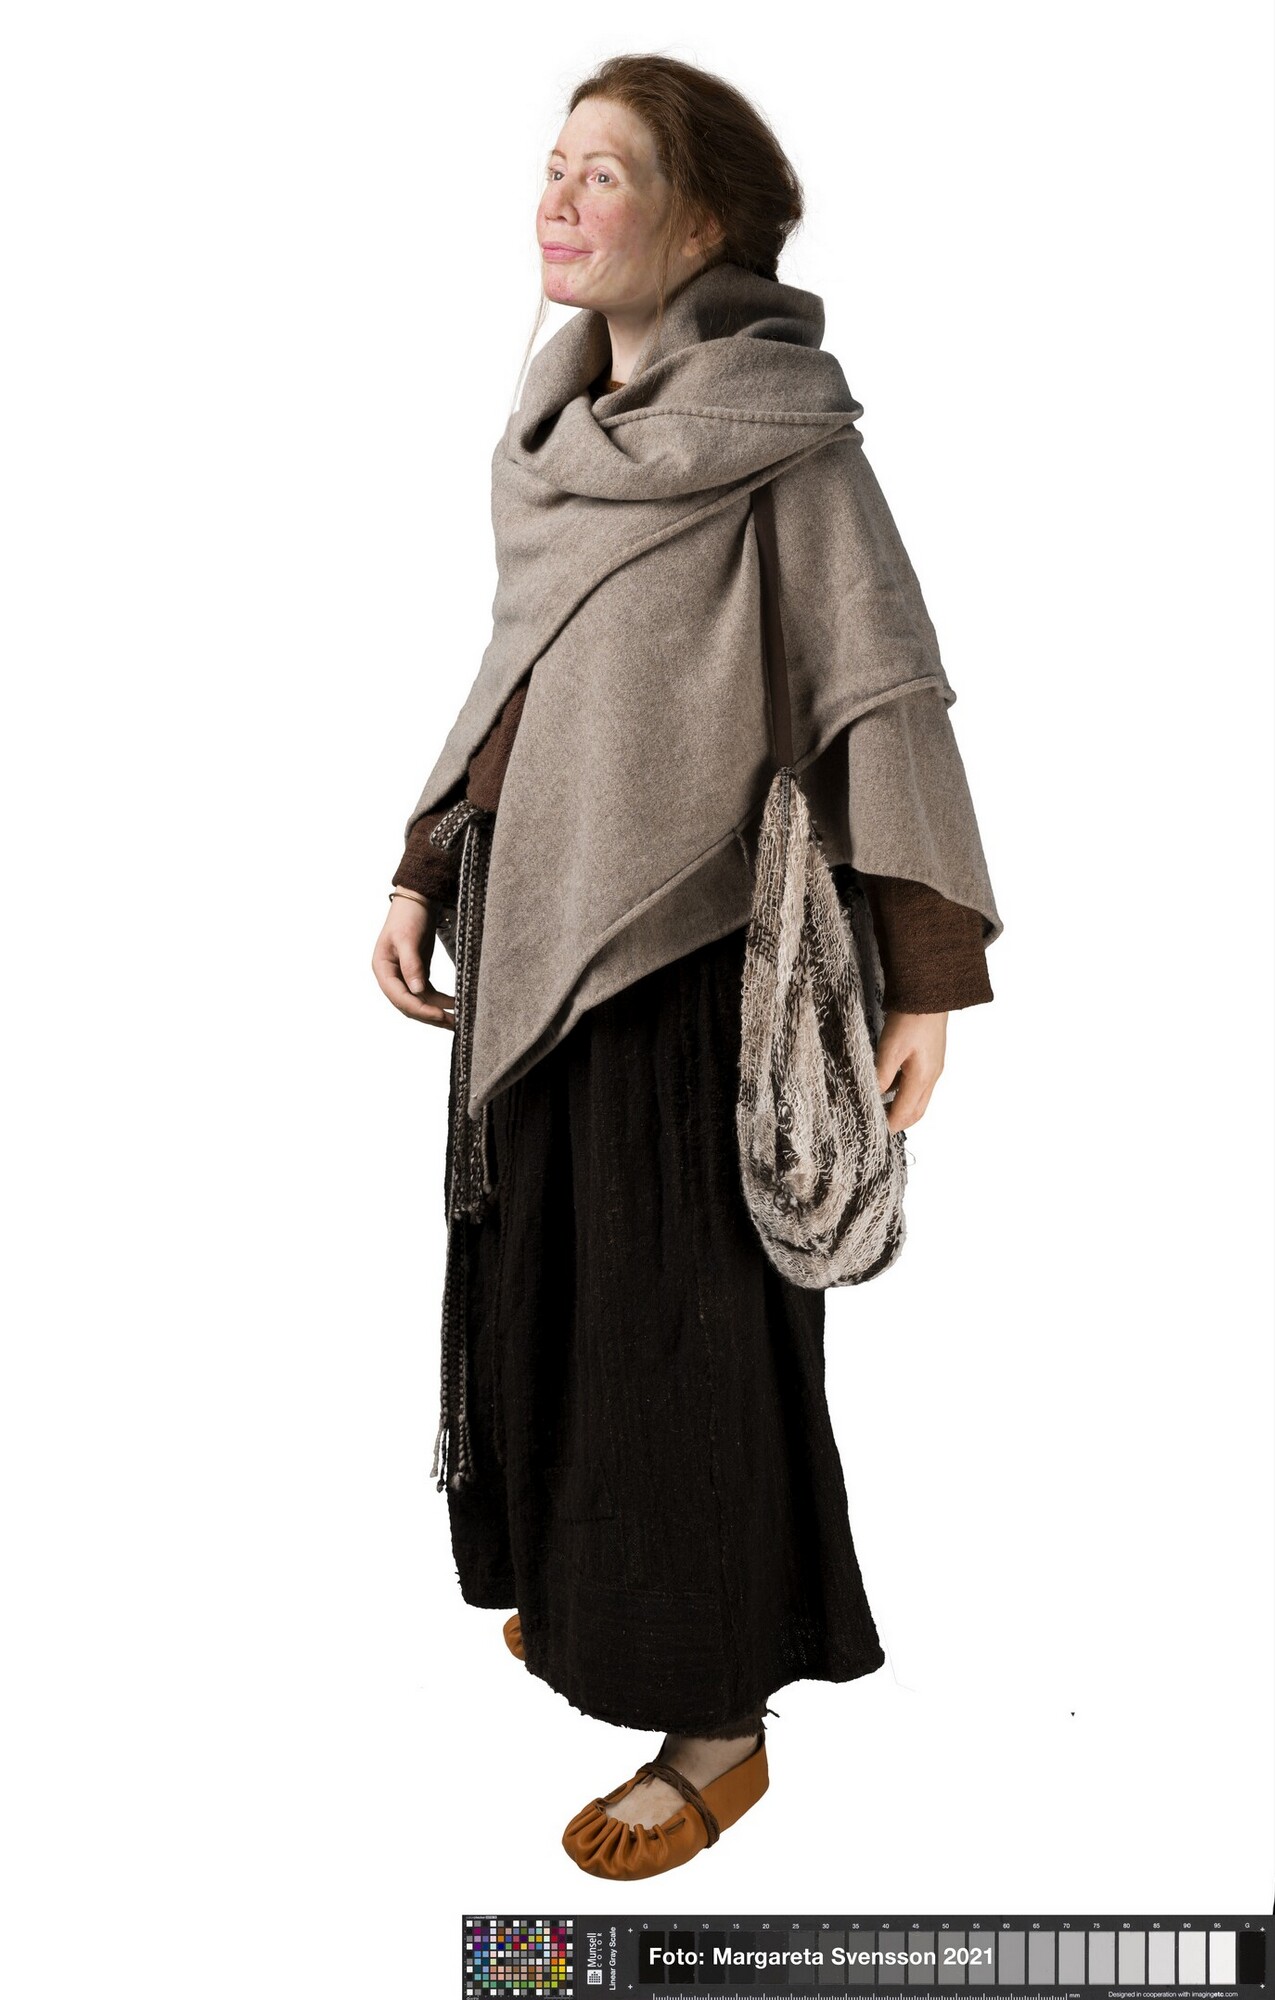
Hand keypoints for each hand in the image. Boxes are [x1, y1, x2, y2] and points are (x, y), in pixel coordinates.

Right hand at [371, 895, 455, 1028]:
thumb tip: (416, 992)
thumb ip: (411, 965)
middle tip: (453, 1023)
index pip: (399, 997)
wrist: (418, 900)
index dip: (420, 1008)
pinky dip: (441, 1001)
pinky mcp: (417, 973)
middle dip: (430, 1015)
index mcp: (382, 968)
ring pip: (419, 1002)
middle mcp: (391, 976)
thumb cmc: (409, 916)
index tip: (440, 1015)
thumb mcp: (408, 939)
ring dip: (437, 1012)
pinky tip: (455, 1004)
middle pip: (409, 1004)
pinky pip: (428, 993)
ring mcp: (404, 976)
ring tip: (458, 1019)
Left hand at [875, 1009, 946, 1133]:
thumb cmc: (911, 1018)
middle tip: (878, 1126)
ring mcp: (934, 1068)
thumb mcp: (890, 1048)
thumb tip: (874, 1097)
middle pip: (916, 1112)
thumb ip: (882, 1075)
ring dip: (901, 1108)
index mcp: (922, 1078)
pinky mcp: (931, 1059)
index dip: (889, 1125)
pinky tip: (889, 1086)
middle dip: (898, 1122)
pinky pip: (919, 1085)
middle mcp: (932, 1077)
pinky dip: (905, 1093)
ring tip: (880, 1108)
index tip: (873, 1131)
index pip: (904, 1113)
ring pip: (919, 1099)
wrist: (930, 993)